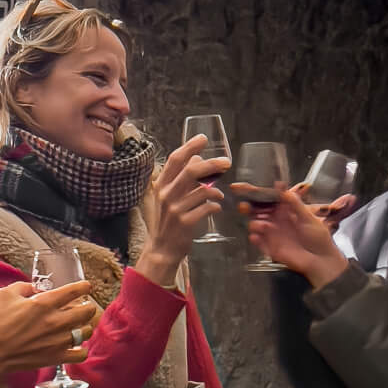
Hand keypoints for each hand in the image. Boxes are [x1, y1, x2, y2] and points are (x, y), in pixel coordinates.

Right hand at [0, 281, 99, 381]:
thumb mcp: (6, 295)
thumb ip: (24, 287)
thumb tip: (36, 288)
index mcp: (43, 303)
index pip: (75, 290)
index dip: (84, 287)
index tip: (85, 287)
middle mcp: (55, 321)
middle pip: (88, 311)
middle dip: (88, 307)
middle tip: (82, 307)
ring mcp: (58, 341)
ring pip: (87, 332)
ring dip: (84, 327)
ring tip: (78, 327)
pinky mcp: (57, 357)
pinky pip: (81, 354)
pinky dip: (81, 350)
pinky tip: (74, 346)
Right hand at [136, 134, 228, 286]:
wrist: (161, 249)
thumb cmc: (168, 222)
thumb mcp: (168, 198)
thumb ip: (180, 180)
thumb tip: (198, 160)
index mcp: (161, 185)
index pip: (175, 159)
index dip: (190, 146)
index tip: (203, 138)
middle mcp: (167, 194)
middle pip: (191, 170)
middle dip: (212, 164)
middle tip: (226, 162)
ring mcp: (175, 209)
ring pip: (202, 190)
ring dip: (216, 191)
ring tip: (219, 195)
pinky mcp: (186, 222)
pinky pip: (207, 208)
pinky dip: (215, 206)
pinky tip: (216, 209)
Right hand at [239, 186, 347, 288]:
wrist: (321, 260)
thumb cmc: (318, 238)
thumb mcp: (308, 218)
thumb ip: (296, 204)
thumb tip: (285, 191)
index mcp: (285, 211)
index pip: (269, 200)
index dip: (258, 194)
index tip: (246, 189)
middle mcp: (277, 221)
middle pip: (258, 212)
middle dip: (249, 208)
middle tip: (245, 206)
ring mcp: (273, 235)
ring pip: (257, 226)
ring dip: (254, 224)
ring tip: (259, 225)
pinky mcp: (271, 249)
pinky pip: (259, 243)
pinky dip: (255, 240)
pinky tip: (255, 236)